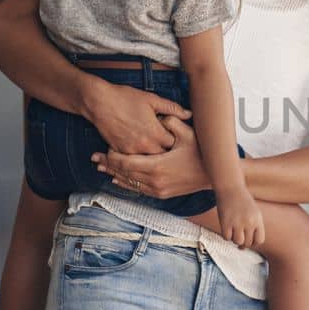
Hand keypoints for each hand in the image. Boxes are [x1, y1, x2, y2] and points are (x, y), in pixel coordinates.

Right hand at [83, 79, 190, 154]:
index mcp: (156, 133)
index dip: (176, 141)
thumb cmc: (125, 98)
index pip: (174, 145)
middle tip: (168, 146)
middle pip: (162, 156)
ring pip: (147, 160)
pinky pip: (132, 160)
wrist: (98, 102)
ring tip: (154, 148)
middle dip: (166, 152)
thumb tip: (189, 114)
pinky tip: (139, 149)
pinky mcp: (119, 151)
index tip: (176, 138)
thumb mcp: (152, 100)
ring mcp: (131, 151)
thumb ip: (172, 108)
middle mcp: (145, 145)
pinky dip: (137, 156)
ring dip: (152, 156)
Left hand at [93, 117, 210, 197]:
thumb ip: (171, 121)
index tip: (105, 147)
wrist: (214, 177)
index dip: (112, 156)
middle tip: (94, 158)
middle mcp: (154, 181)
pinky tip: (117, 179)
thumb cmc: (202, 154)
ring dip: (114, 175)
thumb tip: (159, 115)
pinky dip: (126, 183)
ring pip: (129, 183)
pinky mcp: (161, 194)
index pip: (125, 162)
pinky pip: (138, 189)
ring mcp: (157, 189)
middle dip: (108, 165)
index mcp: (157, 166)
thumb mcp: (188, 134)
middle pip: (123, 174)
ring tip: (101, 167)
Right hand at [215, 186, 264, 249]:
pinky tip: (227, 229)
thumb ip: (254, 226)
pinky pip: (226, 237)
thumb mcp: (254, 212)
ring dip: (234, 240)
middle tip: (239, 238)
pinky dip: (226, 236)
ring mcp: (237, 222)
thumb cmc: (242, 200)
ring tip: (233, 233)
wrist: (230, 187)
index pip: (259, 240)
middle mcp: (249, 222)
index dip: (253, 243)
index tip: (249, 241)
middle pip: (248, 243)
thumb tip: (248, 244)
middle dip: (243, 243)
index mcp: (258, 219)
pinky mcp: (226, 222)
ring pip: (237, 241)